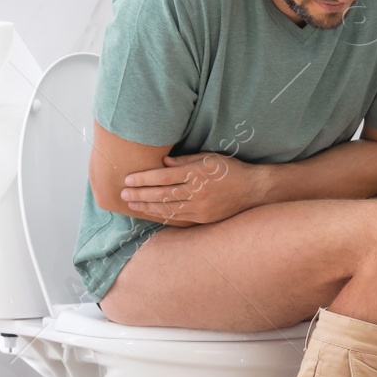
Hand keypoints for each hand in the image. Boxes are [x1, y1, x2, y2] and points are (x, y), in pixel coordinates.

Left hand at [119, 151, 266, 224]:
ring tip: (132, 204)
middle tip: (123, 194)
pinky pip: (178, 217)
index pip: (163, 177)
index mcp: (196, 174)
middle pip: (161, 194)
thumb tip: (163, 162)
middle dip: (139, 194)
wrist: (254, 190)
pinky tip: (151, 212)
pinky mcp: (204, 218)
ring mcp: (200, 207)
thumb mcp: (209, 158)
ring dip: (147, 207)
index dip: (143, 179)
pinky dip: (162, 215)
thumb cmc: (231, 169)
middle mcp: (197, 192)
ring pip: (167, 208)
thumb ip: (186, 160)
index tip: (128, 180)